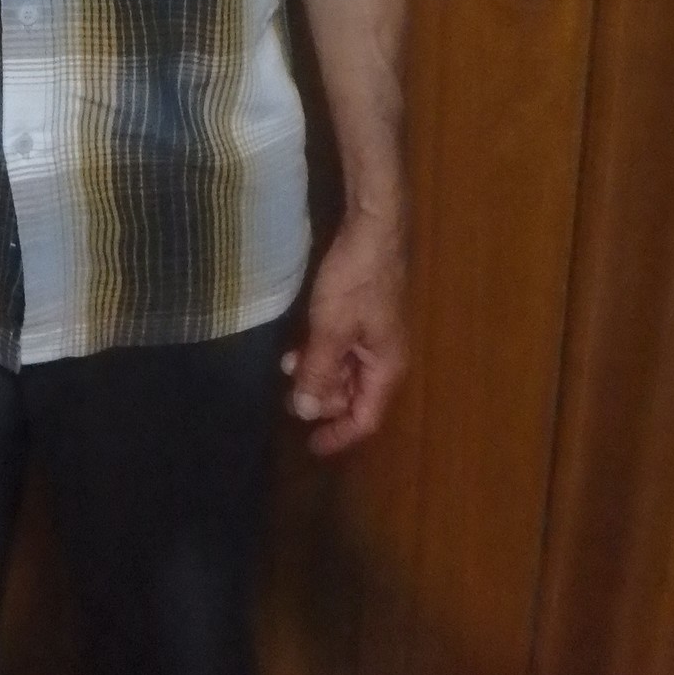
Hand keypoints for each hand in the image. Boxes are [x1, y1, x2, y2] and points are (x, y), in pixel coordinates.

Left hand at [282, 209, 407, 456]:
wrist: (372, 228)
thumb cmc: (355, 281)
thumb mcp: (331, 328)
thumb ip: (319, 371)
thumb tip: (305, 411)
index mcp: (386, 367)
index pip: (365, 418)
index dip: (338, 435)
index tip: (310, 446)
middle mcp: (385, 358)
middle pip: (354, 398)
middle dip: (322, 400)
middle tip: (288, 394)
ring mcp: (375, 337)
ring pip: (346, 373)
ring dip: (317, 376)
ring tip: (287, 366)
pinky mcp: (364, 317)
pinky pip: (342, 350)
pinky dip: (320, 355)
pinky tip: (298, 347)